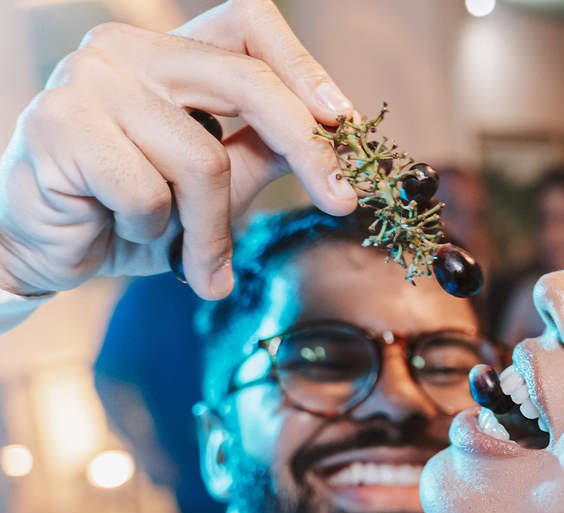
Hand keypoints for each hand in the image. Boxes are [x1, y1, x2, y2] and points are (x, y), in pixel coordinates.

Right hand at [0, 0, 359, 300]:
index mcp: (167, 53)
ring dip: (212, 230)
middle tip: (341, 202)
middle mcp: (126, 50)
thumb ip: (261, 155)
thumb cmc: (129, 215)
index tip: (345, 123)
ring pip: (204, 160)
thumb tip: (330, 139)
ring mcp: (88, 80)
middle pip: (246, 81)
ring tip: (200, 264)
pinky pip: (150, 193)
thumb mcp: (214, 188)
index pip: (249, 22)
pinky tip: (119, 229)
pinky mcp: (60, 124)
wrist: (44, 252)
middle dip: (305, 149)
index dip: (304, 68)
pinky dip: (153, 231)